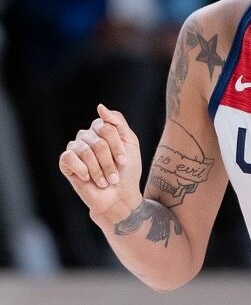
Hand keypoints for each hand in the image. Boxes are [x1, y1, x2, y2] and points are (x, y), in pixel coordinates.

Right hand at [59, 104, 143, 223]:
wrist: (118, 197)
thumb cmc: (126, 171)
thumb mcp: (130, 144)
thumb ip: (118, 123)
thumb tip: (100, 107)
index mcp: (102, 129)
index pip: (106, 126)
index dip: (116, 146)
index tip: (124, 161)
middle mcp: (87, 136)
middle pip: (98, 140)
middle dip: (109, 161)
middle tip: (114, 175)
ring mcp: (75, 148)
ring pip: (85, 150)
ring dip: (99, 170)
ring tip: (104, 181)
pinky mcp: (66, 162)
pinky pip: (69, 158)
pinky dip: (82, 170)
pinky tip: (88, 178)